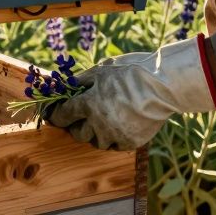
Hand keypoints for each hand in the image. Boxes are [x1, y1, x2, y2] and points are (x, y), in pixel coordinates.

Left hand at [48, 36, 215, 150]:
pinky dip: (112, 138)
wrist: (163, 85)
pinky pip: (115, 146)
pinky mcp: (131, 142)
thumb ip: (80, 82)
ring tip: (100, 121)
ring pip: (96, 142)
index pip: (63, 115)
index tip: (52, 115)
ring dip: (94, 133)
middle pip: (78, 134)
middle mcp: (99, 123)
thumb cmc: (130, 72)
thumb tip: (64, 88)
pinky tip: (116, 126)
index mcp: (88, 104)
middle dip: (75, 126)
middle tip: (78, 118)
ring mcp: (116, 135)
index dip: (55, 115)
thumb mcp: (100, 70)